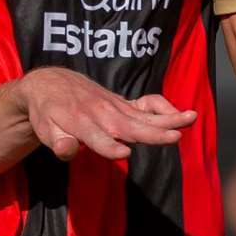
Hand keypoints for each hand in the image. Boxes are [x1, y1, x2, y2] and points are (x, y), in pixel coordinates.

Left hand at [17, 68, 196, 160]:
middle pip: (129, 126)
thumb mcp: (45, 129)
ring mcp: (115, 107)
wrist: (52, 81)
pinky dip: (163, 106)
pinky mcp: (123, 103)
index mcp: (80, 122)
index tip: (124, 154)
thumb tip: (68, 150)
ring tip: (191, 118)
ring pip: (143, 115)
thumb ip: (58, 142)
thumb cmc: (48, 112)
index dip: (109, 147)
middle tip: (175, 137)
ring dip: (168, 117)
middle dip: (152, 132)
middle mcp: (102, 113)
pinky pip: (146, 105)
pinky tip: (179, 112)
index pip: (97, 138)